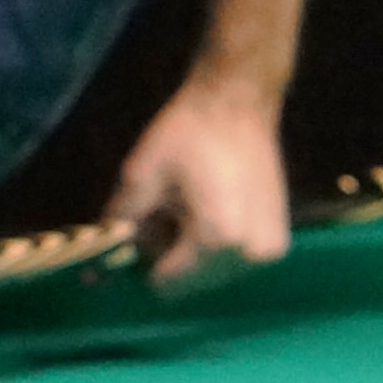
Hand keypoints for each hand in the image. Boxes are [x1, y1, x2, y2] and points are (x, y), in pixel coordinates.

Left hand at [109, 85, 292, 296]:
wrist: (237, 103)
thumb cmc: (188, 133)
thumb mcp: (142, 173)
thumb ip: (123, 217)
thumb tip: (104, 248)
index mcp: (215, 239)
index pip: (168, 280)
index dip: (144, 261)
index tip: (138, 236)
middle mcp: (247, 254)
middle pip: (192, 280)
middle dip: (170, 256)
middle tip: (162, 215)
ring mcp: (268, 250)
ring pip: (214, 273)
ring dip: (194, 254)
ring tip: (186, 209)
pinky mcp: (278, 240)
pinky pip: (236, 261)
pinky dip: (218, 248)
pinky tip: (209, 212)